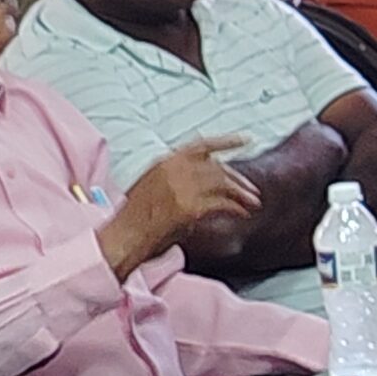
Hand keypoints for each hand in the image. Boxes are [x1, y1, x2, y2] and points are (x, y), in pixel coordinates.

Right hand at [98, 136, 256, 277]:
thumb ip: (176, 176)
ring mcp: (182, 187)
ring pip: (223, 183)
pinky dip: (235, 208)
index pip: (202, 144)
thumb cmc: (134, 217)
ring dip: (241, 194)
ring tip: (253, 203)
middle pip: (217, 167)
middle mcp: (175, 170)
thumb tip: (204, 178)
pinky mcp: (189, 206)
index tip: (246, 140)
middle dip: (237, 179)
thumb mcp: (151, 184)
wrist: (123, 236)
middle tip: (251, 190)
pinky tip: (241, 213)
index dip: (226, 142)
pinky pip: (221, 203)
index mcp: (165, 162)